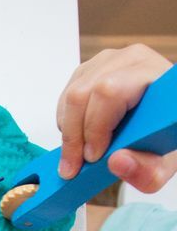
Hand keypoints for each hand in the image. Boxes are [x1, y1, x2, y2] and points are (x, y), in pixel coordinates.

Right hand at [57, 43, 174, 190]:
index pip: (109, 92)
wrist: (162, 122)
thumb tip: (116, 161)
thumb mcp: (164, 164)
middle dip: (74, 135)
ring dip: (68, 131)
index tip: (92, 158)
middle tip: (74, 166)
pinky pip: (66, 96)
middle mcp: (132, 60)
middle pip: (83, 93)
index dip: (95, 126)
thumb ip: (146, 169)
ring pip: (71, 95)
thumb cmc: (164, 137)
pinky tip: (80, 137)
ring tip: (76, 156)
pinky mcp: (91, 69)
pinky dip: (66, 122)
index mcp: (156, 75)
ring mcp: (108, 61)